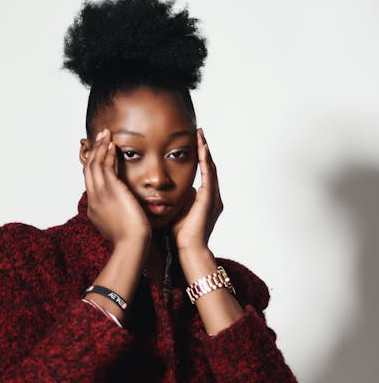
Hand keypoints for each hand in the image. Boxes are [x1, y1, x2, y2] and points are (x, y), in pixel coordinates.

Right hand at [83, 129, 151, 245]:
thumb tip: (127, 210)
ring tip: (105, 134)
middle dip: (93, 152)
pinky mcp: (109, 189)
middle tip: (99, 138)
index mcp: (95, 210)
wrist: (132, 244)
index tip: (101, 156)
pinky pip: (104, 165)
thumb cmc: (132, 239)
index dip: (95, 167)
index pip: (92, 183)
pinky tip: (112, 144)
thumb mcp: (122, 225)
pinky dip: (106, 153)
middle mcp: (93, 200)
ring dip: (99, 147)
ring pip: (94, 165)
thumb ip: (121, 214)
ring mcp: (99, 194)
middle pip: (88, 171)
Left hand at [171, 128, 222, 251]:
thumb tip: (170, 190)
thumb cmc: (181, 236)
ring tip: (201, 136)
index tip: (195, 143)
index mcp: (206, 199)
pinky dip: (206, 161)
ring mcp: (213, 197)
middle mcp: (213, 196)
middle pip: (210, 166)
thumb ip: (178, 200)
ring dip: (206, 151)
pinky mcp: (209, 199)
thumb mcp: (178, 212)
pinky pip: (209, 176)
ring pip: (211, 168)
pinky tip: (202, 149)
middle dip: (205, 150)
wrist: (189, 249)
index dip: (200, 157)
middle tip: (199, 133)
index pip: (204, 173)